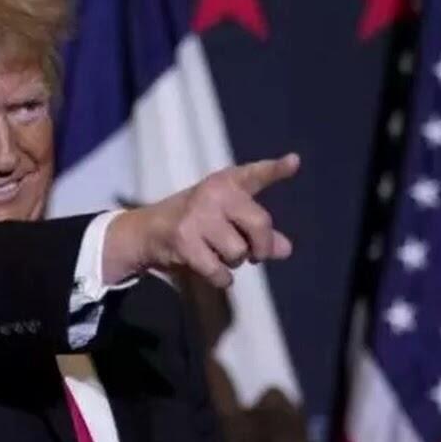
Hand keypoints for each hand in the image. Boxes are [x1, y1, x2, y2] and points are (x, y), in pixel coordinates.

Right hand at [103, 153, 298, 287]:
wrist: (146, 232)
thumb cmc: (195, 222)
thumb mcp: (227, 219)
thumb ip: (258, 232)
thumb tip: (285, 249)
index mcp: (226, 183)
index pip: (255, 174)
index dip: (276, 169)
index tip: (293, 162)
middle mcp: (214, 193)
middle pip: (260, 224)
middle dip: (261, 247)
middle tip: (255, 255)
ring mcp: (198, 216)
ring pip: (239, 252)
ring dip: (233, 262)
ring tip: (217, 253)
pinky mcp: (185, 241)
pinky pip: (220, 272)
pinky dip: (221, 279)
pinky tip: (212, 271)